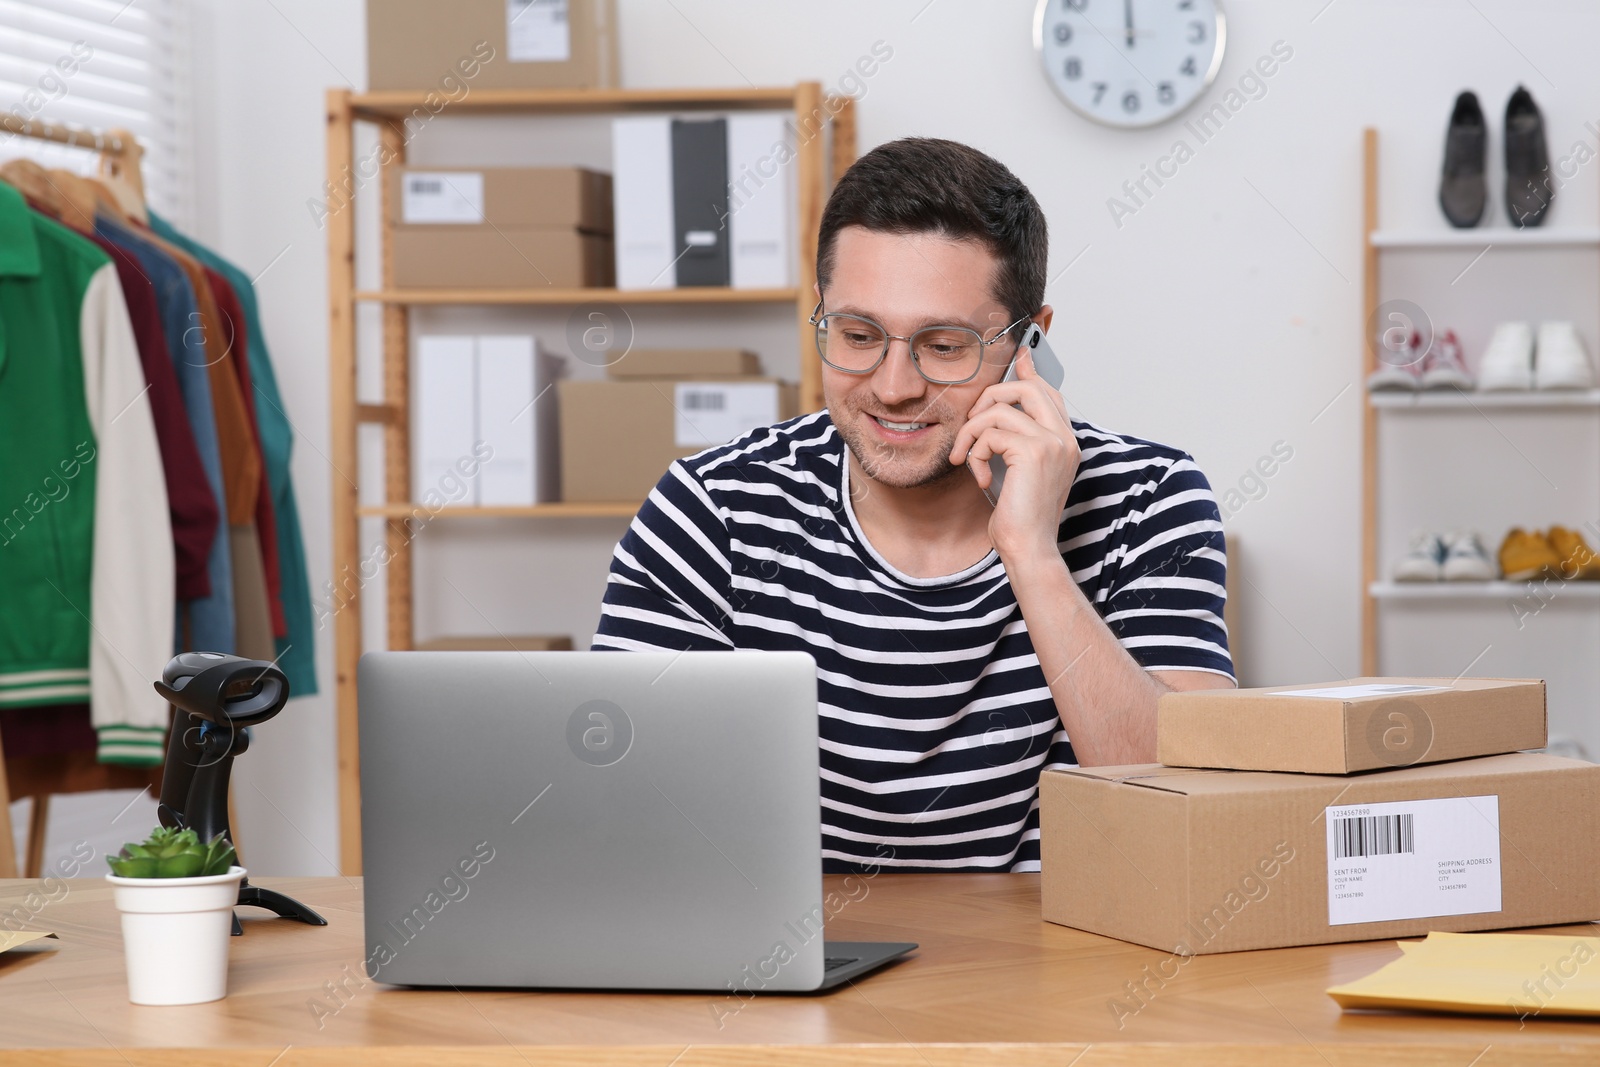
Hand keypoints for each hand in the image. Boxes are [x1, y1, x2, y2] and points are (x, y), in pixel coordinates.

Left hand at [948, 347, 1080, 564]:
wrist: (1028, 548)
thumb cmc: (1020, 519)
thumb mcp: (1018, 474)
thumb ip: (1014, 442)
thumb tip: (998, 415)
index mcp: (1065, 442)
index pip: (1048, 393)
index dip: (1028, 373)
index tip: (1016, 357)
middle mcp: (1064, 438)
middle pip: (1026, 387)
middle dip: (989, 396)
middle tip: (971, 423)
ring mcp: (1052, 443)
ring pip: (1000, 408)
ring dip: (971, 432)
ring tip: (964, 459)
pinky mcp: (1034, 451)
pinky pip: (990, 432)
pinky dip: (974, 452)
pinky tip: (979, 477)